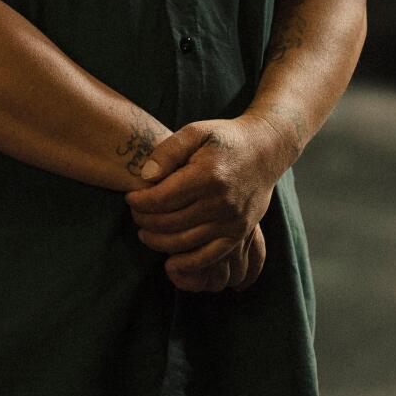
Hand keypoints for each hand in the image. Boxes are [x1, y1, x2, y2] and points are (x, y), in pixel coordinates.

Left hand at [125, 114, 294, 281]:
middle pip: (169, 222)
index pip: (161, 199)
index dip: (138, 202)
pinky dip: (188, 263)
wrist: (265, 150)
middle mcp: (221, 202)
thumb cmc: (224, 139)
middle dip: (144, 220)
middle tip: (135, 214)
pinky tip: (170, 261)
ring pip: (184, 242)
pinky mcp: (240, 233)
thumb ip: (167, 151)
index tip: (130, 197)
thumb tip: (145, 177)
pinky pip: (210, 256)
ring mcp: (233, 221)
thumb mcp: (194, 132)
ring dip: (158, 241)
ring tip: (145, 232)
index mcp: (207, 176)